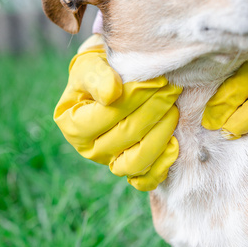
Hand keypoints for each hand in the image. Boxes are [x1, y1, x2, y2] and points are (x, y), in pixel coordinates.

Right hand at [54, 46, 181, 190]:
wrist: (116, 84)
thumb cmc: (101, 73)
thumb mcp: (91, 66)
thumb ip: (97, 77)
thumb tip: (112, 94)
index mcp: (73, 125)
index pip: (105, 115)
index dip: (133, 98)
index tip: (154, 80)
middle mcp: (90, 150)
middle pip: (126, 135)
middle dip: (153, 109)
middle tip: (171, 89)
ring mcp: (112, 163)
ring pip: (137, 161)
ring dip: (161, 134)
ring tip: (173, 109)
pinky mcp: (133, 172)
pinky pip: (147, 180)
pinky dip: (162, 165)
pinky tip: (174, 142)